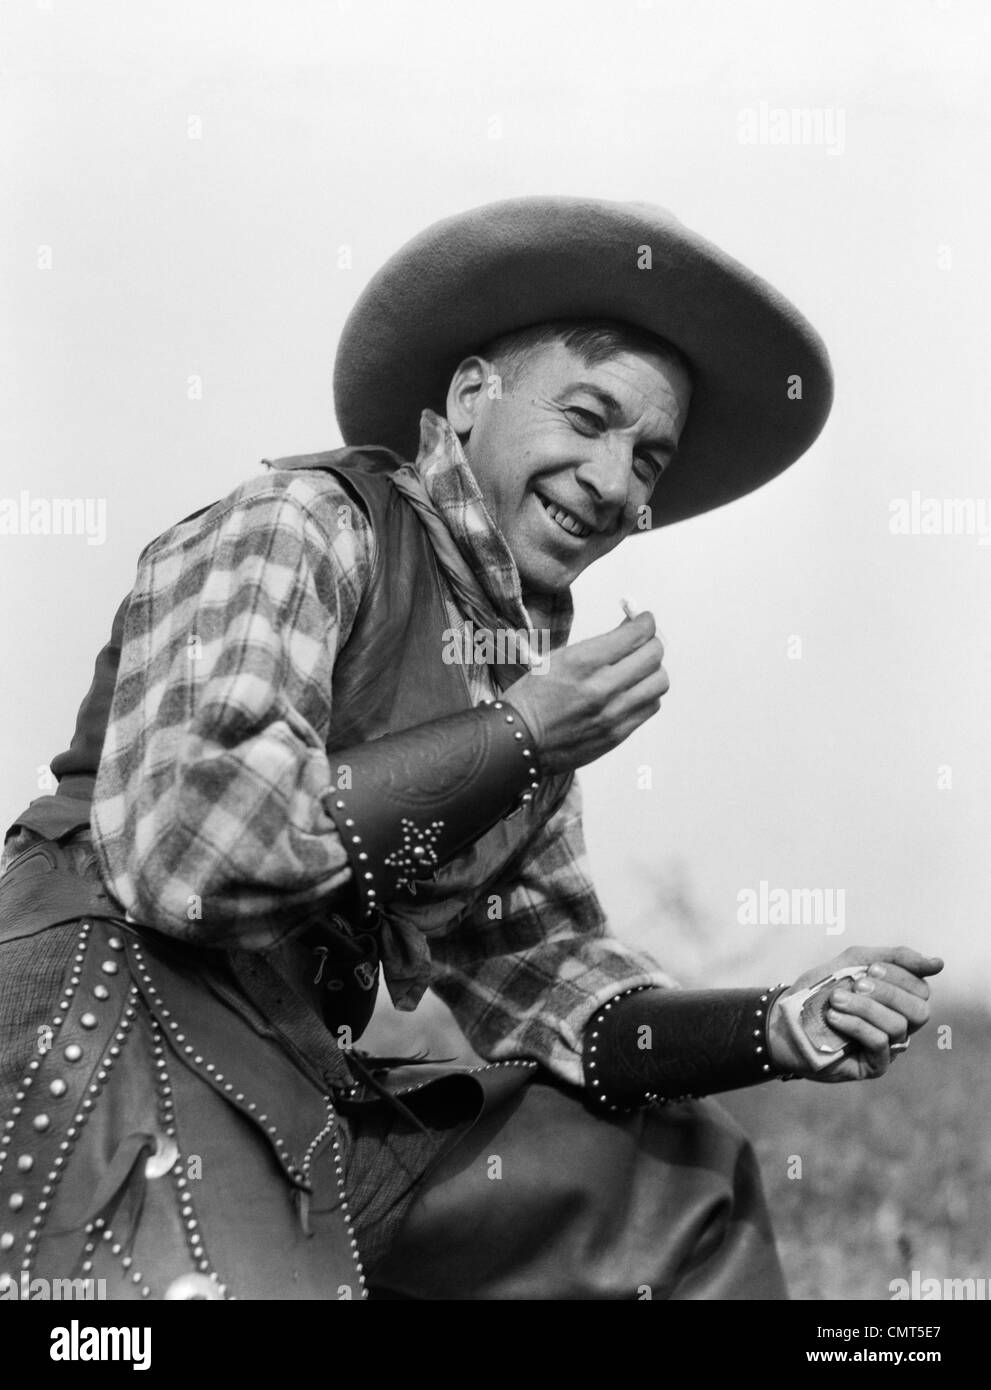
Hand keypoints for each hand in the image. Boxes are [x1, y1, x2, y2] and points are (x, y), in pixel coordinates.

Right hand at [505, 611, 667, 774]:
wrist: (518, 743)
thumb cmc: (532, 698)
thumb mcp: (557, 658)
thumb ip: (598, 645)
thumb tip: (630, 628)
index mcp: (582, 662)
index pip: (636, 633)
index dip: (645, 621)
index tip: (643, 619)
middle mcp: (601, 687)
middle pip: (654, 655)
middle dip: (652, 642)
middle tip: (643, 641)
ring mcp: (612, 713)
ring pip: (659, 681)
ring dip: (653, 670)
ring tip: (638, 669)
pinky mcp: (617, 734)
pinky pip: (651, 707)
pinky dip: (647, 694)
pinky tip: (633, 692)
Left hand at [768, 945, 943, 1081]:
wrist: (786, 1019)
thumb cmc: (820, 990)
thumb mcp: (853, 962)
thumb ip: (893, 957)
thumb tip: (939, 964)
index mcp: (899, 998)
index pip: (920, 987)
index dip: (899, 975)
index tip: (869, 968)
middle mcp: (900, 1024)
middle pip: (919, 1009)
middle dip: (888, 992)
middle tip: (857, 984)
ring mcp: (889, 1047)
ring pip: (898, 1025)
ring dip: (864, 1007)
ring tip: (835, 1000)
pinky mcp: (874, 1066)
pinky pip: (879, 1044)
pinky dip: (856, 1025)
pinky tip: (834, 1017)